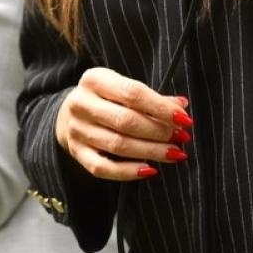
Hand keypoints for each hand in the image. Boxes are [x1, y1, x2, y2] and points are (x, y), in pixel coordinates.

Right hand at [55, 67, 192, 180]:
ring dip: (151, 151)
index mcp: (94, 80)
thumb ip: (151, 97)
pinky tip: (150, 170)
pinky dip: (128, 172)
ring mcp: (77, 130)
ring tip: (175, 153)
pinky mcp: (76, 152)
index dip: (161, 108)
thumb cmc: (105, 99)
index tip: (184, 119)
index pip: (133, 93)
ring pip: (118, 145)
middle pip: (126, 121)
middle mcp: (81, 104)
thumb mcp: (122, 88)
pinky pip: (103, 168)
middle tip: (181, 137)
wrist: (68, 113)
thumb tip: (181, 106)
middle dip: (159, 131)